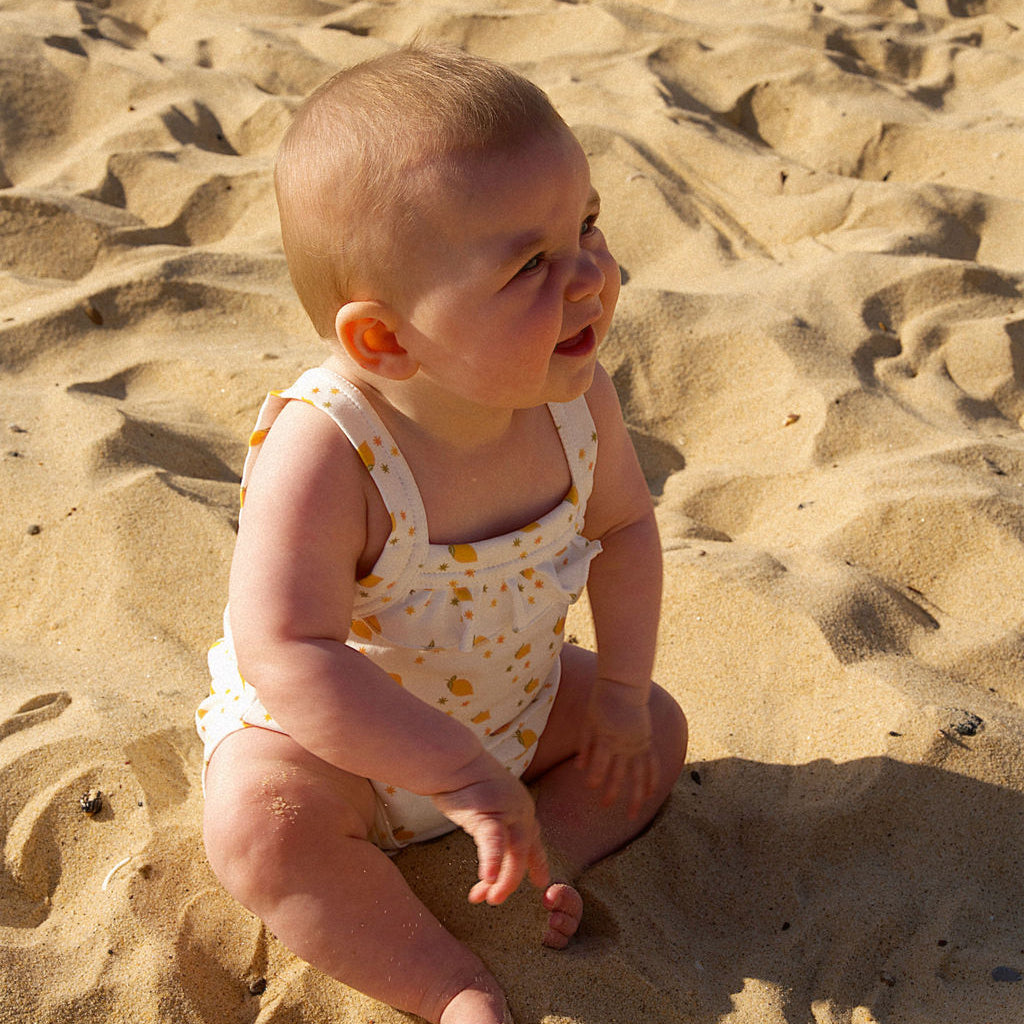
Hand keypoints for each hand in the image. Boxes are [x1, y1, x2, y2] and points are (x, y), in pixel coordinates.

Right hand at [431, 754, 549, 905]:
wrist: (452, 759)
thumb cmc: (462, 780)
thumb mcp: (486, 804)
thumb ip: (492, 823)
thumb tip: (487, 841)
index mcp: (521, 807)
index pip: (534, 840)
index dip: (537, 863)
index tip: (540, 882)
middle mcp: (521, 810)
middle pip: (524, 853)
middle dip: (511, 881)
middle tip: (495, 900)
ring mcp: (508, 812)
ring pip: (514, 854)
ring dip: (504, 881)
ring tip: (491, 899)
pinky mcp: (489, 814)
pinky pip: (493, 843)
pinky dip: (491, 862)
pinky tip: (486, 879)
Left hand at [576, 677, 658, 817]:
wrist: (624, 686)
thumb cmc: (601, 702)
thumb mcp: (587, 722)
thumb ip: (585, 745)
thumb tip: (579, 769)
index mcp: (608, 738)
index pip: (601, 765)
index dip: (596, 778)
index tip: (591, 787)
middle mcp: (625, 745)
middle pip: (620, 774)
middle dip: (612, 792)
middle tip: (605, 806)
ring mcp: (639, 745)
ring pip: (640, 776)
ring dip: (636, 796)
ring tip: (632, 814)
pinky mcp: (647, 742)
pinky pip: (653, 765)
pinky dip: (652, 780)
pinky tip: (650, 795)